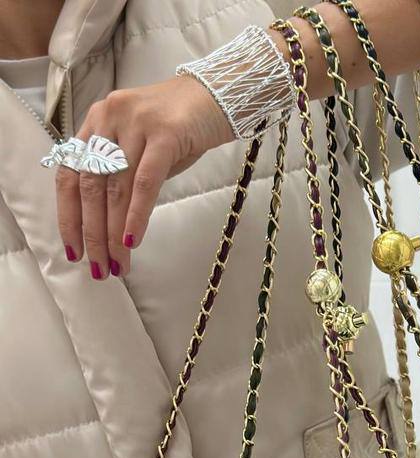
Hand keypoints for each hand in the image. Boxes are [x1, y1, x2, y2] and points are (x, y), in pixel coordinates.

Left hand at [56, 76, 233, 278]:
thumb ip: (123, 175)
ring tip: (119, 264)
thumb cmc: (181, 127)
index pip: (70, 173)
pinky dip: (136, 215)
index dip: (68, 215)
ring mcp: (136, 123)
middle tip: (100, 268)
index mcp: (98, 121)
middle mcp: (109, 118)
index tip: (74, 250)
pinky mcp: (165, 133)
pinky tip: (133, 240)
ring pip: (116, 188)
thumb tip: (112, 225)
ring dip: (114, 233)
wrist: (219, 94)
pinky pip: (145, 182)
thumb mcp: (142, 147)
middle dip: (93, 234)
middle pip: (90, 186)